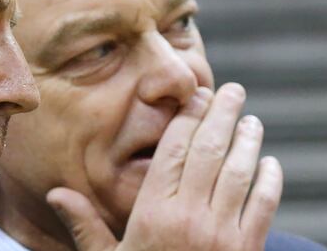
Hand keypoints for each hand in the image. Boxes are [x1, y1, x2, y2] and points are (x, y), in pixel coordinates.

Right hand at [47, 83, 282, 250]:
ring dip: (249, 141)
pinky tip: (270, 163)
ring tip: (251, 120)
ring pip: (239, 173)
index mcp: (152, 214)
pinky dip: (270, 181)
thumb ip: (85, 225)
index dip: (188, 119)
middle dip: (223, 115)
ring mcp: (222, 235)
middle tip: (233, 91)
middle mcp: (188, 218)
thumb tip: (55, 194)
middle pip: (209, 151)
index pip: (173, 151)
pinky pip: (263, 206)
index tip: (198, 97)